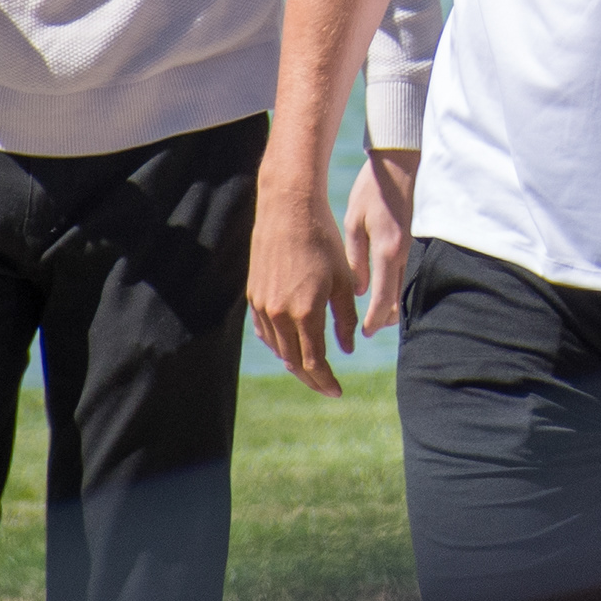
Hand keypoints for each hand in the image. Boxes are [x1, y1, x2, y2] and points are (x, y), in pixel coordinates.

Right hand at [249, 179, 361, 397]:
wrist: (289, 209)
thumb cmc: (323, 241)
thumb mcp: (343, 280)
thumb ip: (345, 318)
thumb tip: (346, 349)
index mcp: (305, 312)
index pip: (314, 362)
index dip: (326, 380)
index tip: (338, 391)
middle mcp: (278, 314)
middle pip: (293, 361)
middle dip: (311, 378)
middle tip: (326, 386)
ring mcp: (262, 305)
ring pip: (277, 348)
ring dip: (294, 363)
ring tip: (312, 369)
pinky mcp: (254, 295)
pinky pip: (264, 331)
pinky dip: (277, 344)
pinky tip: (289, 346)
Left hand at [348, 149, 418, 337]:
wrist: (400, 164)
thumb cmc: (372, 190)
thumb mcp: (354, 223)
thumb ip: (355, 259)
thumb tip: (359, 290)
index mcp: (387, 251)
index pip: (383, 298)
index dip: (374, 320)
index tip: (365, 334)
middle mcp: (403, 254)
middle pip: (398, 299)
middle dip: (384, 318)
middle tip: (368, 330)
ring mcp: (411, 248)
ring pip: (404, 288)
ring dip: (391, 305)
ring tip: (373, 316)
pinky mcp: (412, 241)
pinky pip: (406, 273)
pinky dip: (395, 288)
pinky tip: (383, 290)